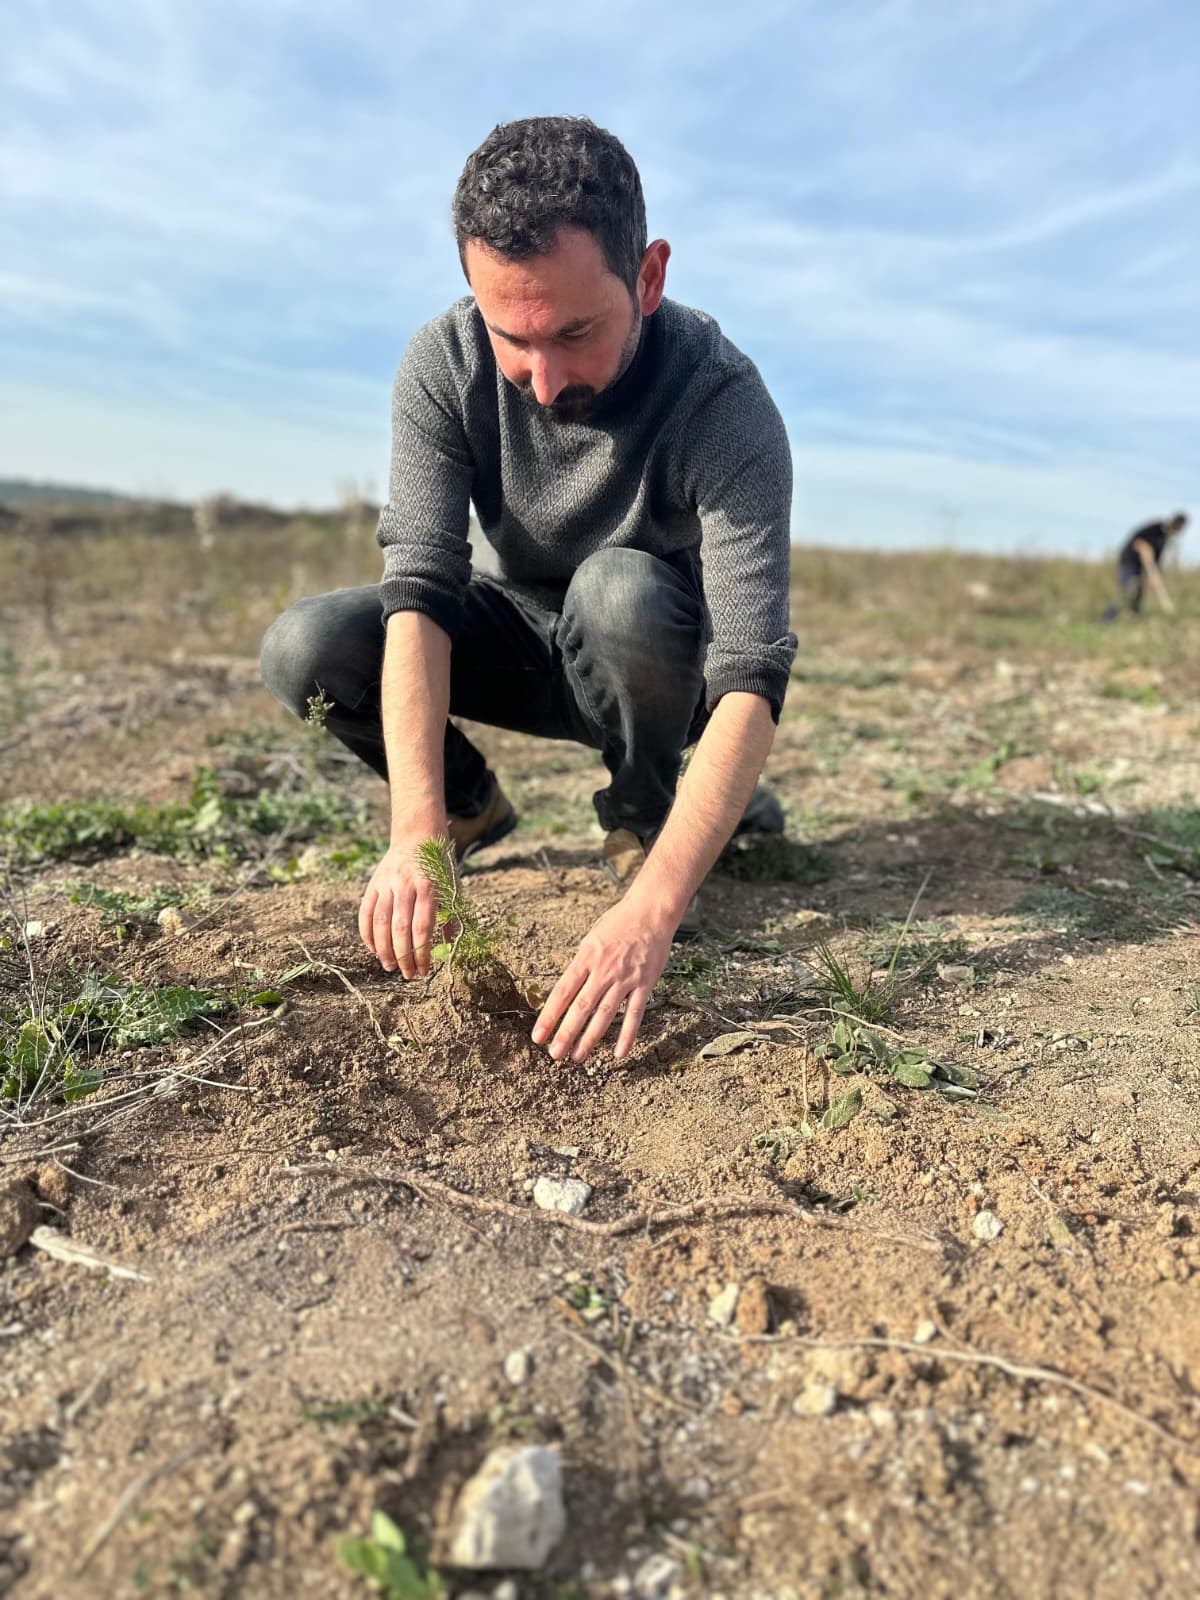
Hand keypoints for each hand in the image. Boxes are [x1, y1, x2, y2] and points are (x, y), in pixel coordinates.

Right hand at [358, 837, 441, 979]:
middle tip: (408, 974)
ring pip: (380, 922)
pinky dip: (367, 934)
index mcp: (428, 888)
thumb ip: (450, 917)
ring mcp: (386, 884)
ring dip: (384, 949)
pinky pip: (365, 913)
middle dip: (403, 956)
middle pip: (400, 928)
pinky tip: (374, 950)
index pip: (422, 928)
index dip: (422, 953)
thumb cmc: (439, 869)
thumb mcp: (451, 889)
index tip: (424, 970)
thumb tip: (448, 949)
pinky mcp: (373, 884)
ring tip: (389, 966)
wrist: (417, 837)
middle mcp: (405, 886)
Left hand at [532, 898, 674, 1063]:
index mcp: (586, 958)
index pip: (562, 992)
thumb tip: (568, 989)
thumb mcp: (591, 938)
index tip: (537, 1036)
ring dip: (590, 1037)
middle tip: (554, 1054)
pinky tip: (619, 1052)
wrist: (650, 911)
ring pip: (605, 1013)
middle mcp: (603, 970)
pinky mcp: (644, 983)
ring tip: (578, 1056)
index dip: (548, 1016)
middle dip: (565, 1033)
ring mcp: (624, 978)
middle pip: (581, 1006)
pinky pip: (635, 1013)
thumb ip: (581, 963)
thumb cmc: (619, 922)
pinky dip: (627, 1034)